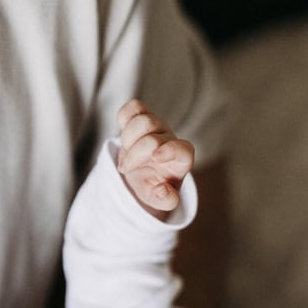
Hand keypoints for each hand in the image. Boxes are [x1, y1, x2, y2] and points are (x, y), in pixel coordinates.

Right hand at [116, 99, 193, 217]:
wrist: (144, 176)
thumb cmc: (155, 187)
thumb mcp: (160, 200)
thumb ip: (166, 200)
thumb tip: (163, 191)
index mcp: (181, 159)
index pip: (183, 149)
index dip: (171, 149)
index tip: (155, 158)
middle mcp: (170, 139)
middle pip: (154, 136)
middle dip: (135, 153)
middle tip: (125, 170)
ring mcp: (156, 126)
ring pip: (142, 120)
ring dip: (128, 139)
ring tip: (126, 154)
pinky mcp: (141, 118)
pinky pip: (133, 108)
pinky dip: (125, 116)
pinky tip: (124, 135)